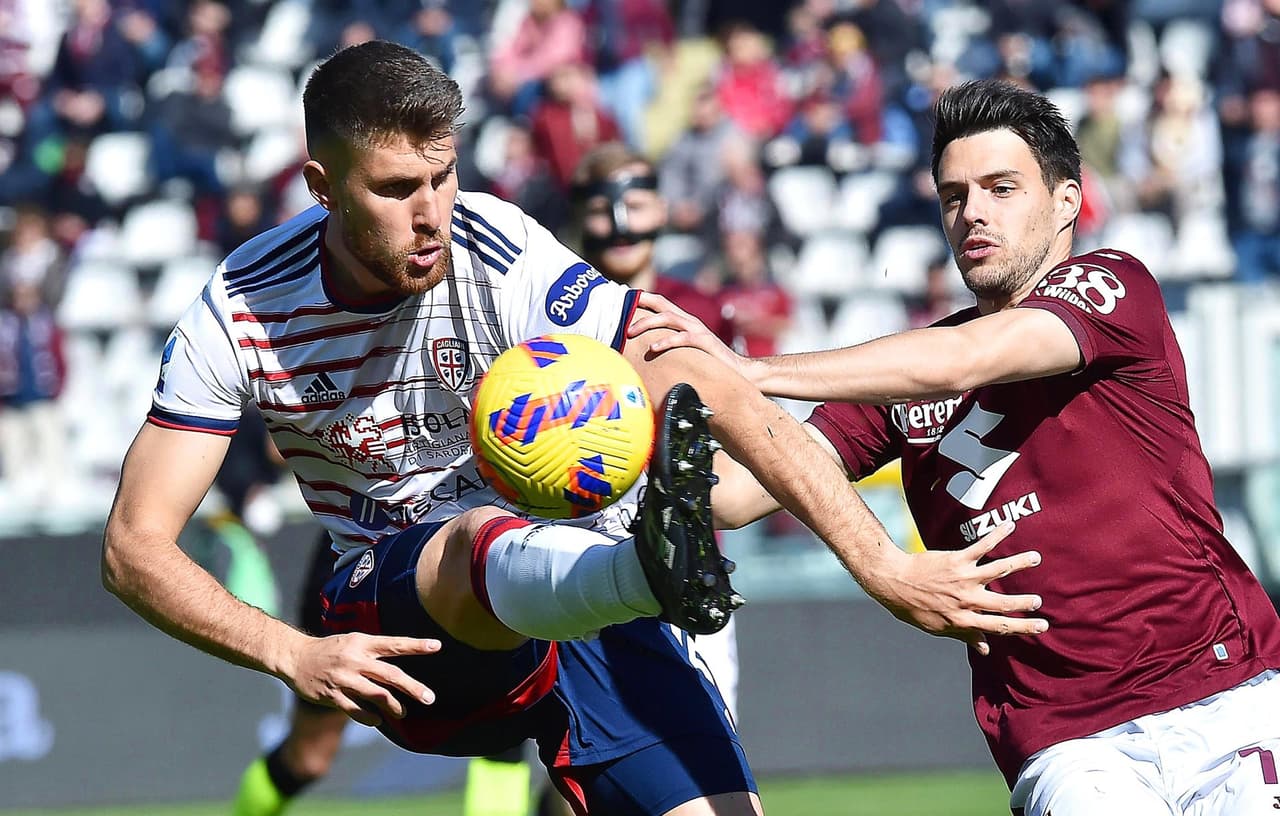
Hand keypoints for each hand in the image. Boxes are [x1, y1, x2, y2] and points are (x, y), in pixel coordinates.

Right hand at [285, 632, 441, 726]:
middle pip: (390, 675)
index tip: (437, 646)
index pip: (394, 644)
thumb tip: (398, 665)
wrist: (295, 657)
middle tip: (430, 698)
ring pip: (376, 695)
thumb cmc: (330, 649)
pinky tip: (378, 720)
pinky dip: (369, 717)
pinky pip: (355, 710)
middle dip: (412, 688)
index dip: (416, 645)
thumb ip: (374, 651)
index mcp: (362, 643)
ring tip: (404, 712)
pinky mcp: (331, 696)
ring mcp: (343, 679)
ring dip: (394, 706)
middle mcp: (355, 660)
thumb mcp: (353, 640)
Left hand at [629, 292, 753, 380]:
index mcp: (684, 321)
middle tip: (621, 311)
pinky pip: (682, 338)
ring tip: (630, 332)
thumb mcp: (686, 351)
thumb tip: (644, 351)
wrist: (738, 371)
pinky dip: (666, 341)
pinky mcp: (703, 342)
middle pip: (662, 305)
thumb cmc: (708, 363)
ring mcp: (697, 330)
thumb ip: (670, 346)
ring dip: (647, 323)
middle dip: (641, 304)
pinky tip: (653, 348)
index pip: (661, 303)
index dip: (643, 298)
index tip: (623, 298)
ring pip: (668, 318)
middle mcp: (689, 321)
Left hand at [862, 523, 1046, 654]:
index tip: (1042, 626)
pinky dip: (997, 536)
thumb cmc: (915, 608)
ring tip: (1036, 558)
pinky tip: (1009, 527)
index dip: (1023, 627)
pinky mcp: (957, 560)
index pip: (1000, 626)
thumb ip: (965, 636)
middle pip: (1003, 602)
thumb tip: (986, 650)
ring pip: (998, 570)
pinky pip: (981, 547)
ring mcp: (963, 579)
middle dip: (1024, 602)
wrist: (894, 582)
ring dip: (1019, 563)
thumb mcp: (938, 628)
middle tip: (1040, 600)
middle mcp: (967, 601)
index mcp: (964, 620)